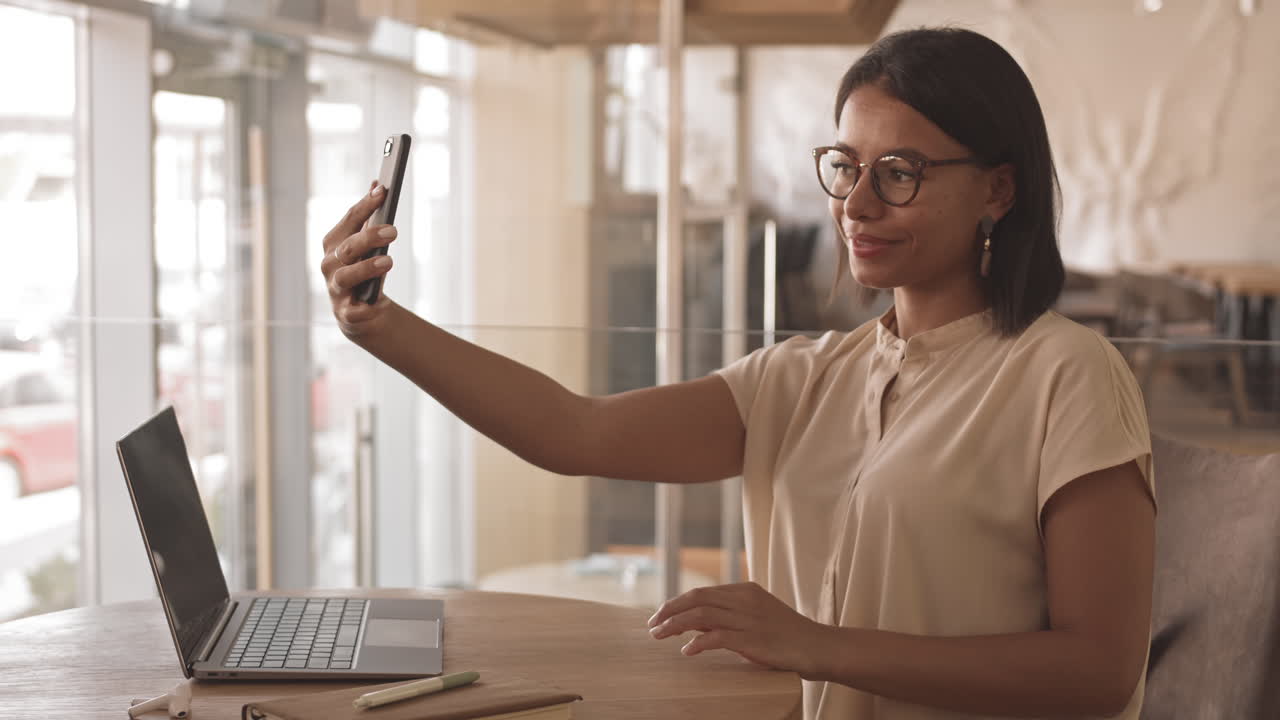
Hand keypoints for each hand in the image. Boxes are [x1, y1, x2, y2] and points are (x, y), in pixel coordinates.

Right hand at [321, 180, 397, 338]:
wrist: (362, 313)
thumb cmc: (366, 271)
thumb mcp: (370, 244)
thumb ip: (371, 217)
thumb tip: (377, 184)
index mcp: (334, 243)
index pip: (349, 220)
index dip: (365, 205)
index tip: (382, 191)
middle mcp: (330, 264)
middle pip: (347, 248)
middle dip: (369, 237)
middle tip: (393, 230)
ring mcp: (336, 289)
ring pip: (346, 276)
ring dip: (366, 268)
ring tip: (388, 262)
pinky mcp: (346, 313)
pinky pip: (354, 309)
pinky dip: (364, 306)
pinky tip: (375, 303)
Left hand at [647, 582, 827, 677]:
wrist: (818, 646)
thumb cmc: (787, 635)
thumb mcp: (757, 616)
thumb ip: (730, 616)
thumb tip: (694, 624)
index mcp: (745, 590)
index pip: (703, 592)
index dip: (678, 602)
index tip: (661, 615)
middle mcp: (745, 600)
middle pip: (697, 599)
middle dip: (669, 610)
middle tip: (651, 624)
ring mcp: (748, 619)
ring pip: (701, 615)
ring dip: (675, 625)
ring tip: (659, 635)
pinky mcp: (753, 639)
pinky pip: (717, 637)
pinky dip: (698, 642)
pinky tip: (687, 650)